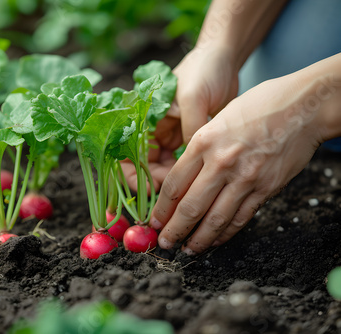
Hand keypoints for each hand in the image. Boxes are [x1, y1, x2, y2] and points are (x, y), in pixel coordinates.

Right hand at [122, 46, 239, 191]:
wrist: (223, 58)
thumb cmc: (203, 71)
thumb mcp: (193, 98)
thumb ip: (188, 130)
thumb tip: (187, 163)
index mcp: (143, 116)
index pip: (125, 152)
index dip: (133, 175)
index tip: (150, 189)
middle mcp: (151, 128)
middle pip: (141, 165)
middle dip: (152, 181)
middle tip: (171, 193)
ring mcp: (167, 134)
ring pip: (158, 167)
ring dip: (167, 181)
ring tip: (183, 189)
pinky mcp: (184, 138)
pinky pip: (177, 162)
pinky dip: (181, 173)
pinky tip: (191, 180)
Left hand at [150, 74, 323, 254]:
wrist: (304, 107)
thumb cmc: (260, 106)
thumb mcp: (218, 120)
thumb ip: (200, 148)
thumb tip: (185, 177)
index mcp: (204, 142)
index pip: (174, 184)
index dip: (161, 208)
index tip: (154, 221)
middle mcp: (221, 163)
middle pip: (190, 207)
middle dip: (174, 230)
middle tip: (165, 243)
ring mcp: (245, 178)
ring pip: (215, 219)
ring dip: (199, 239)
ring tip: (187, 250)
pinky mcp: (266, 189)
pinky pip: (241, 218)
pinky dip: (225, 233)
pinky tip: (215, 240)